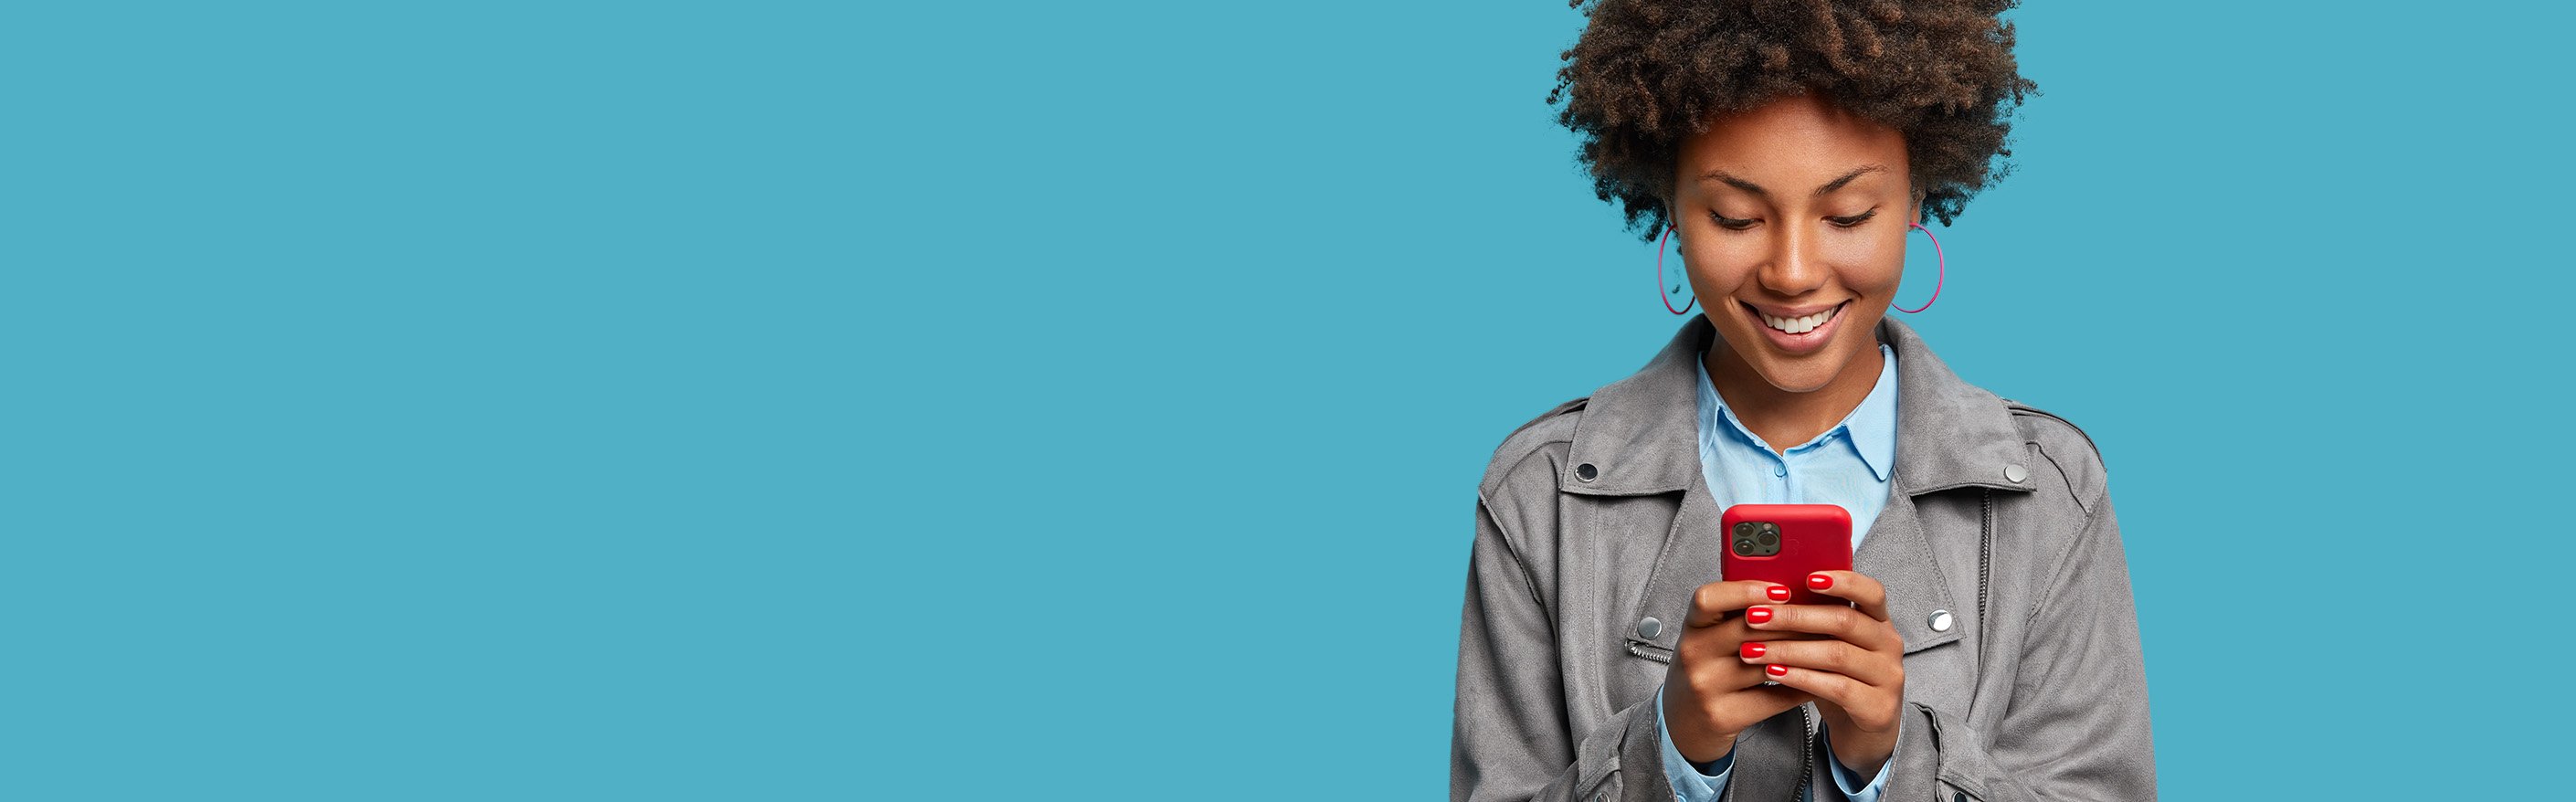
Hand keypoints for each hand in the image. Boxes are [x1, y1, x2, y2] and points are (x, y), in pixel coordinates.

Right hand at [1661, 579, 1815, 763]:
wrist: (1683, 722)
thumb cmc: (1705, 671)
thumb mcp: (1710, 639)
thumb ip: (1738, 616)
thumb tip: (1792, 594)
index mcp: (1691, 627)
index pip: (1708, 598)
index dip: (1745, 590)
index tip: (1781, 590)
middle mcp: (1693, 655)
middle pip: (1747, 630)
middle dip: (1792, 623)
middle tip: (1825, 617)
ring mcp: (1706, 687)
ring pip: (1767, 665)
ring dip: (1804, 655)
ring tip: (1829, 645)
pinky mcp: (1723, 715)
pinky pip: (1774, 698)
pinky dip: (1802, 687)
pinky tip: (1819, 680)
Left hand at [1737, 570, 1903, 775]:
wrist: (1864, 730)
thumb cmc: (1840, 678)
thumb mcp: (1831, 644)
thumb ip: (1814, 621)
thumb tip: (1767, 594)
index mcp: (1879, 621)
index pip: (1871, 591)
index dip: (1843, 582)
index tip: (1808, 578)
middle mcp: (1889, 645)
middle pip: (1844, 621)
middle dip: (1794, 616)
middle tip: (1755, 616)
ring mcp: (1888, 677)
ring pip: (1837, 654)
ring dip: (1789, 650)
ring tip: (1754, 650)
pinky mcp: (1878, 707)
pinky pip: (1837, 687)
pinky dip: (1802, 678)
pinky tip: (1775, 674)